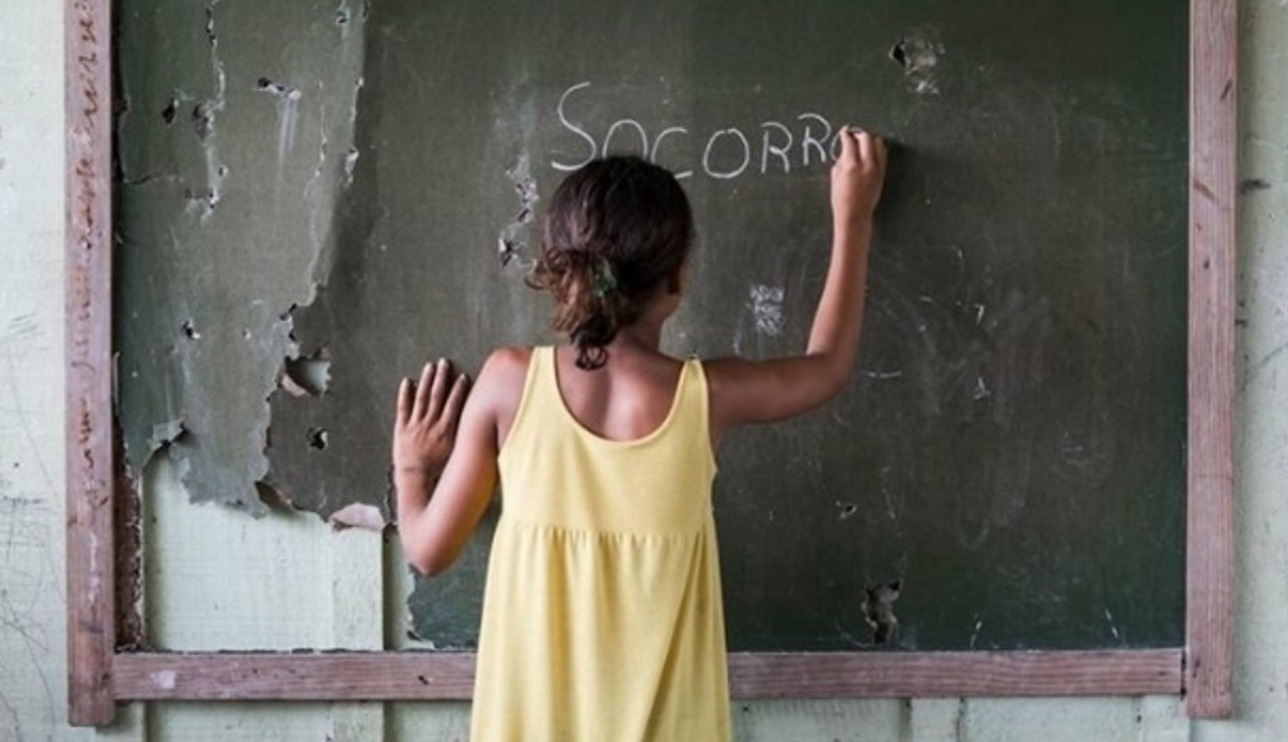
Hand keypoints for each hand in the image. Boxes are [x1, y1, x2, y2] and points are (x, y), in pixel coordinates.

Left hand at [392, 359, 469, 478]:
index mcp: (446, 429)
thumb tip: (480, 427)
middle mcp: (431, 423)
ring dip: (426, 380)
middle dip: (441, 377)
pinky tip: (407, 381)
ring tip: (429, 366)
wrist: (415, 477)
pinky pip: (403, 407)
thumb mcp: (456, 453)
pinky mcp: (401, 428)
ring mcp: (415, 424)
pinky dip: (405, 394)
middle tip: (444, 363)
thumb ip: (465, 437)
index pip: (454, 403)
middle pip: (437, 395)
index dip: (459, 389)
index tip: (463, 376)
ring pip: (421, 397)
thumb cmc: (438, 469)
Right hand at [831, 126, 886, 230]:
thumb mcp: (835, 177)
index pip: (849, 140)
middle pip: (867, 137)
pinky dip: (876, 149)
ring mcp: (876, 168)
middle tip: (853, 135)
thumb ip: (841, 160)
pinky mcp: (882, 173)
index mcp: (851, 165)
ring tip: (863, 143)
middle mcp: (866, 164)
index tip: (844, 132)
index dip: (845, 133)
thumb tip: (845, 150)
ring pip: (878, 143)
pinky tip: (870, 152)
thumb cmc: (841, 199)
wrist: (854, 215)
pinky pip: (882, 154)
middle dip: (859, 134)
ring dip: (870, 140)